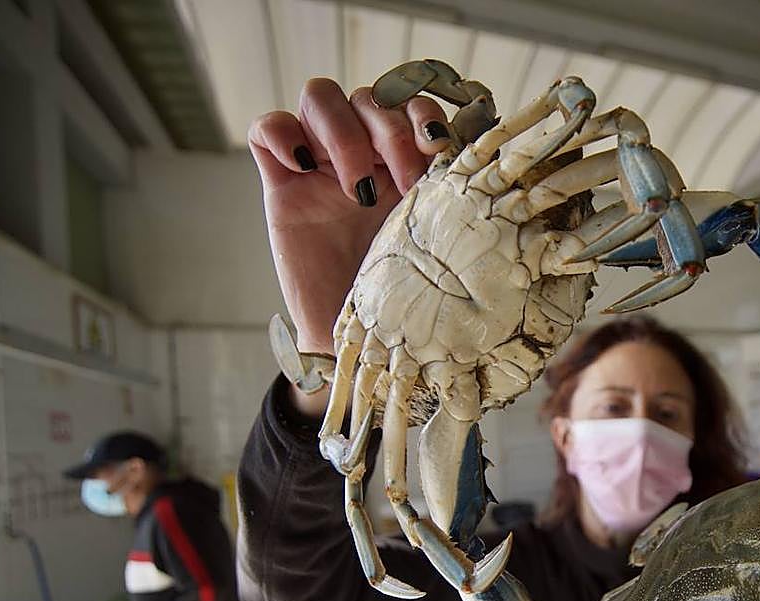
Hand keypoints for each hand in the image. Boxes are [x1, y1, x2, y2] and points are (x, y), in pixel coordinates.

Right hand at [248, 79, 450, 355]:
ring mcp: (319, 166)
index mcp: (404, 163)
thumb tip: (492, 155)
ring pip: (320, 98)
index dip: (421, 112)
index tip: (436, 148)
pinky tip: (303, 167)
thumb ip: (451, 197)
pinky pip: (267, 128)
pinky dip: (282, 133)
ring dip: (342, 133)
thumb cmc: (401, 299)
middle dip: (389, 131)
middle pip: (367, 96)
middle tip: (402, 181)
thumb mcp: (435, 241)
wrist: (354, 344)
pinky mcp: (281, 185)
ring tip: (357, 189)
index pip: (409, 101)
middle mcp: (363, 156)